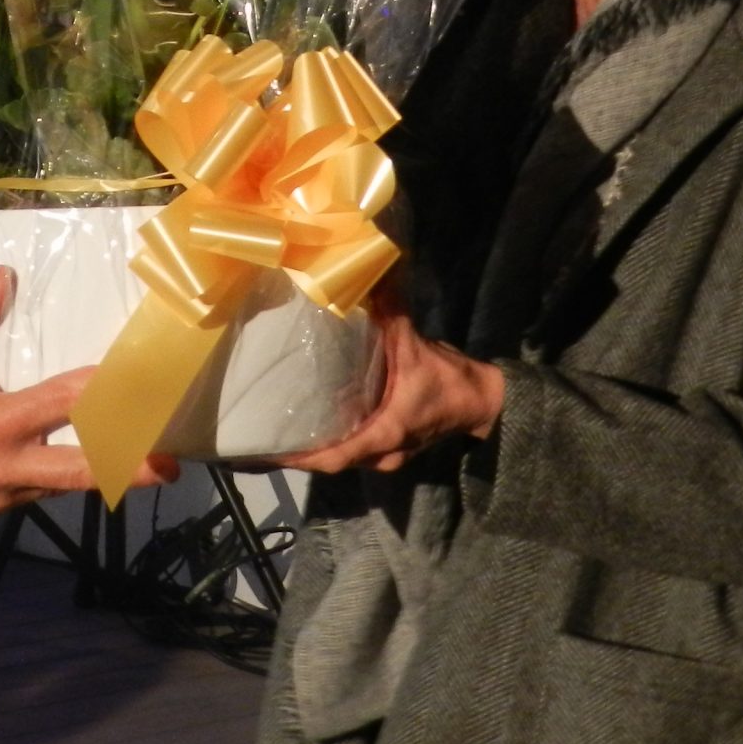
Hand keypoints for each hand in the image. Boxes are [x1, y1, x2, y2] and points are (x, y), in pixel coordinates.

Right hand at [0, 267, 174, 514]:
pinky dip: (62, 477)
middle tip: (167, 464)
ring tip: (145, 464)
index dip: (99, 395)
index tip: (134, 387)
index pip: (58, 405)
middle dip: (127, 467)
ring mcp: (1, 495)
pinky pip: (39, 492)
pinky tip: (88, 465)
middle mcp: (4, 466)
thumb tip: (2, 276)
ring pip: (62, 485)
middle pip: (78, 471)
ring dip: (100, 473)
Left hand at [274, 307, 502, 474]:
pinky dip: (329, 444)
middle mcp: (383, 452)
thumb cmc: (447, 377)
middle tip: (261, 439)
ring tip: (276, 434)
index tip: (271, 452)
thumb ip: (388, 313)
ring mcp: (387, 455)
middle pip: (331, 461)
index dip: (302, 457)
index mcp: (386, 432)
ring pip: (342, 459)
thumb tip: (362, 282)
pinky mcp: (389, 449)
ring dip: (312, 451)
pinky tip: (308, 427)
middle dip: (297, 454)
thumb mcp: (415, 344)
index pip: (336, 456)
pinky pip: (352, 451)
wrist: (481, 401)